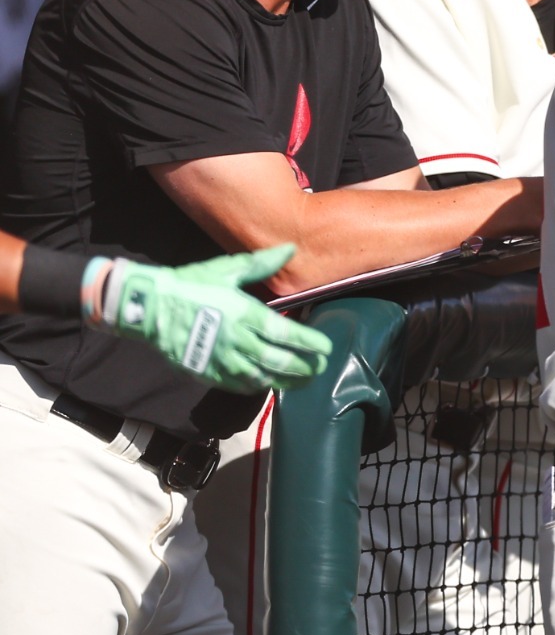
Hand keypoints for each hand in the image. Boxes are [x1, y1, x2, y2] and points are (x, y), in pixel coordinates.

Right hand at [95, 245, 333, 392]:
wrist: (147, 307)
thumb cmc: (189, 285)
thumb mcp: (226, 270)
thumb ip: (261, 264)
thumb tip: (291, 248)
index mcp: (244, 314)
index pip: (286, 334)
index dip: (309, 343)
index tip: (326, 348)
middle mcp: (236, 340)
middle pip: (278, 360)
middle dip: (303, 366)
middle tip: (320, 368)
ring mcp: (220, 359)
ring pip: (261, 376)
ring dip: (285, 380)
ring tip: (303, 381)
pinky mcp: (206, 371)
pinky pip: (237, 384)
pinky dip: (257, 386)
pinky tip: (269, 384)